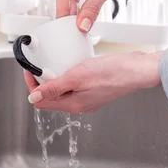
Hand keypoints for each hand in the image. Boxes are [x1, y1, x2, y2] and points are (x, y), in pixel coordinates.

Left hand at [23, 51, 162, 112]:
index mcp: (73, 105)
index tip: (31, 70)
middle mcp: (79, 104)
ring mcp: (88, 98)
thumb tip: (33, 97)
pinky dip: (70, 75)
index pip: (42, 101)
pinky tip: (74, 64)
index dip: (32, 85)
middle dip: (43, 81)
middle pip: (52, 96)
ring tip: (56, 62)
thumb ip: (55, 88)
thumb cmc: (113, 74)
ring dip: (56, 77)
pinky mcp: (96, 90)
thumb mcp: (77, 77)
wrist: (137, 70)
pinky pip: (76, 85)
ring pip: (64, 90)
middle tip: (43, 64)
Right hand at [56, 0, 133, 31]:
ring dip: (79, 14)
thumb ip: (91, 9)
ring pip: (70, 7)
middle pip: (64, 7)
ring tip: (89, 20)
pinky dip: (83, 10)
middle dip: (73, 19)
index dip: (67, 21)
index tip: (74, 33)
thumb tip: (82, 25)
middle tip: (83, 30)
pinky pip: (76, 3)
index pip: (60, 5)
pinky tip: (89, 14)